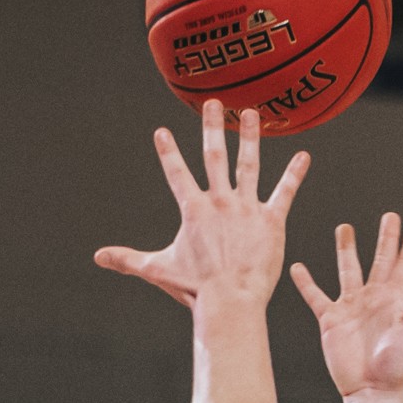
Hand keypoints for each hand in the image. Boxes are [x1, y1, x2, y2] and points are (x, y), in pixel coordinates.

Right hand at [93, 103, 305, 310]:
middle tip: (212, 102)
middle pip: (215, 156)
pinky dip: (295, 174)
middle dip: (212, 127)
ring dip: (250, 137)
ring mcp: (247, 208)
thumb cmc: (194, 288)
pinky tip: (304, 156)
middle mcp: (220, 201)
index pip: (177, 173)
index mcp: (194, 210)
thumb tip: (97, 258)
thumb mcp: (158, 270)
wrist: (230, 300)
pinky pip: (285, 192)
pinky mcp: (271, 221)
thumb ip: (128, 259)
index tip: (162, 131)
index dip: (168, 152)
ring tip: (251, 114)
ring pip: (249, 165)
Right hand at [289, 212, 402, 399]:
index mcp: (397, 300)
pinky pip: (315, 296)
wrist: (371, 390)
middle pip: (380, 260)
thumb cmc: (398, 366)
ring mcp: (352, 307)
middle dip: (385, 239)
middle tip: (390, 216)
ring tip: (345, 228)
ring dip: (346, 249)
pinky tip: (297, 268)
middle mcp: (375, 298)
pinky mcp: (331, 319)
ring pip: (348, 269)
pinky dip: (305, 282)